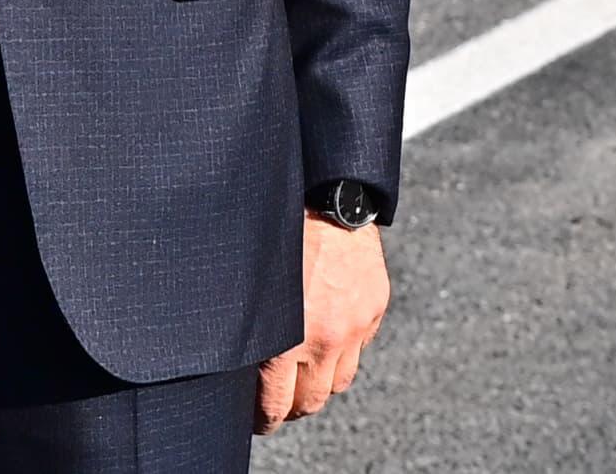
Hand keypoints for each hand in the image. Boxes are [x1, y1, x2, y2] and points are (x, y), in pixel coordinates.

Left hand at [255, 215, 388, 432]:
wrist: (326, 196)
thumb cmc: (279, 232)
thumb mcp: (250, 284)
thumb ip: (252, 327)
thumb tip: (241, 360)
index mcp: (285, 337)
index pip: (276, 404)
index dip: (265, 418)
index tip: (259, 420)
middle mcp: (323, 339)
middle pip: (311, 401)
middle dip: (293, 405)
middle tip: (280, 400)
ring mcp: (353, 327)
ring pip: (338, 381)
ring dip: (320, 379)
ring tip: (304, 371)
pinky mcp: (373, 309)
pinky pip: (360, 347)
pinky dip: (344, 347)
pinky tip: (327, 334)